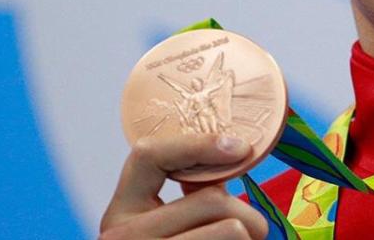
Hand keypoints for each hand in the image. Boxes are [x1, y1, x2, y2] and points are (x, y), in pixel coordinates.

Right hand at [99, 133, 268, 238]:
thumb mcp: (158, 229)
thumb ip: (182, 200)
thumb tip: (228, 157)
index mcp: (117, 216)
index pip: (148, 157)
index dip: (199, 144)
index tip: (241, 147)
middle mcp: (123, 238)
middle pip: (211, 200)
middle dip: (247, 214)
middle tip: (255, 230)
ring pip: (233, 229)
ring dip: (251, 237)